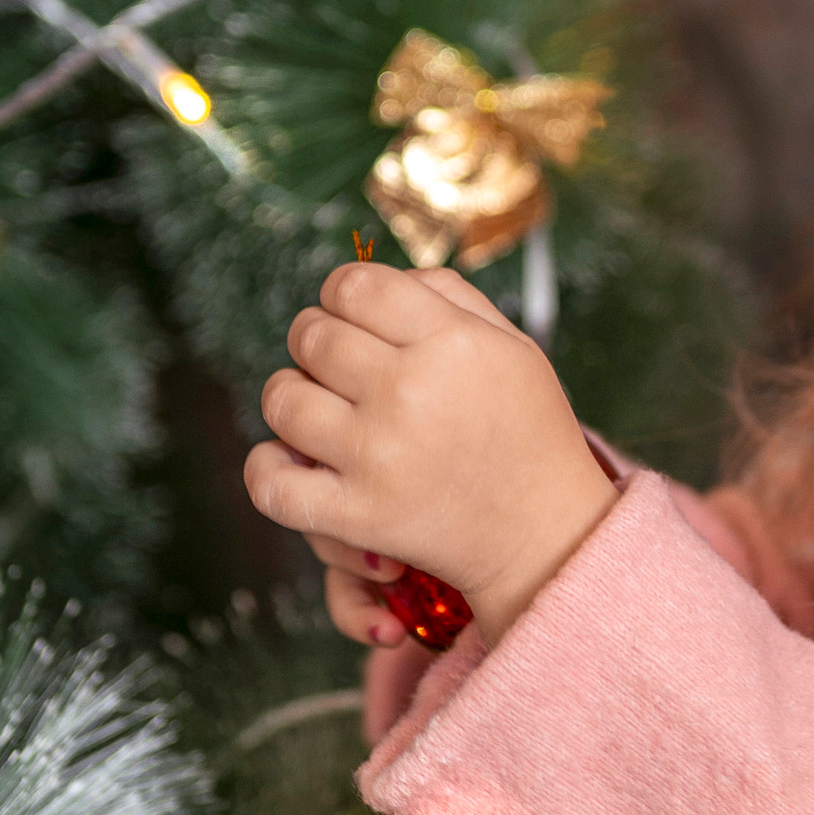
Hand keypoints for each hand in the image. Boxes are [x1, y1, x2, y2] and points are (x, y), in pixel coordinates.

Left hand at [245, 262, 616, 646]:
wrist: (546, 533)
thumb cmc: (525, 431)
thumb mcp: (510, 344)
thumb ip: (444, 295)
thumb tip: (367, 282)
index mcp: (452, 343)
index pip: (354, 286)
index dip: (340, 292)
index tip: (349, 312)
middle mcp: (410, 393)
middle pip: (312, 336)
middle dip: (314, 340)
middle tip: (335, 362)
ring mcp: (379, 458)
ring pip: (282, 400)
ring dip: (290, 396)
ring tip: (317, 407)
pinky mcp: (358, 518)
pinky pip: (271, 483)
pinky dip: (267, 468)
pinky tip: (293, 460)